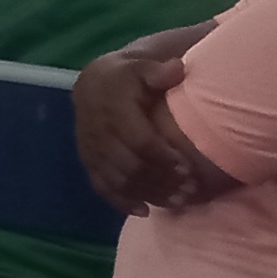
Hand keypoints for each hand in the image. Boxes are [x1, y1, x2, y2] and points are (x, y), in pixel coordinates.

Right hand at [75, 41, 207, 212]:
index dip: (164, 158)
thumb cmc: (129, 76)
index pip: (139, 140)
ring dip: (147, 194)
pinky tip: (145, 211)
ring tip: (177, 202)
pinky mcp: (87, 160)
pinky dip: (122, 201)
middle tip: (189, 191)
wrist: (95, 82)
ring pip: (117, 179)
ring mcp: (89, 148)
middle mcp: (96, 131)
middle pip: (129, 165)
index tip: (189, 170)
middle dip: (161, 181)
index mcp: (111, 107)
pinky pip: (101, 186)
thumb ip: (158, 70)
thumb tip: (176, 68)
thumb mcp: (142, 66)